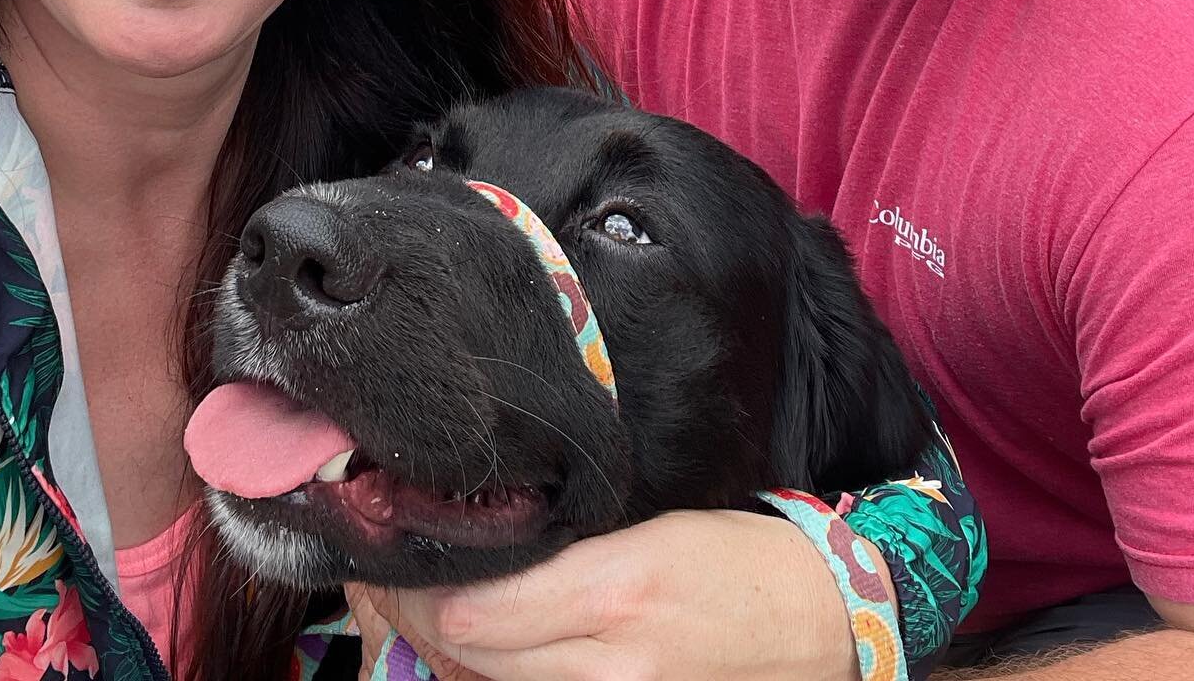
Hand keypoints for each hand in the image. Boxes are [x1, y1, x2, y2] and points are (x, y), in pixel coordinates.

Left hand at [347, 509, 871, 680]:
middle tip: (383, 575)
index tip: (384, 552)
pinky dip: (486, 678)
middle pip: (465, 657)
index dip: (409, 589)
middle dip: (408, 617)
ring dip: (441, 652)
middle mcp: (606, 667)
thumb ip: (553, 549)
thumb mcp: (640, 527)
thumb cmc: (727, 558)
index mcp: (610, 594)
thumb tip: (462, 554)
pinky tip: (475, 648)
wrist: (810, 622)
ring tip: (417, 605)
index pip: (468, 613)